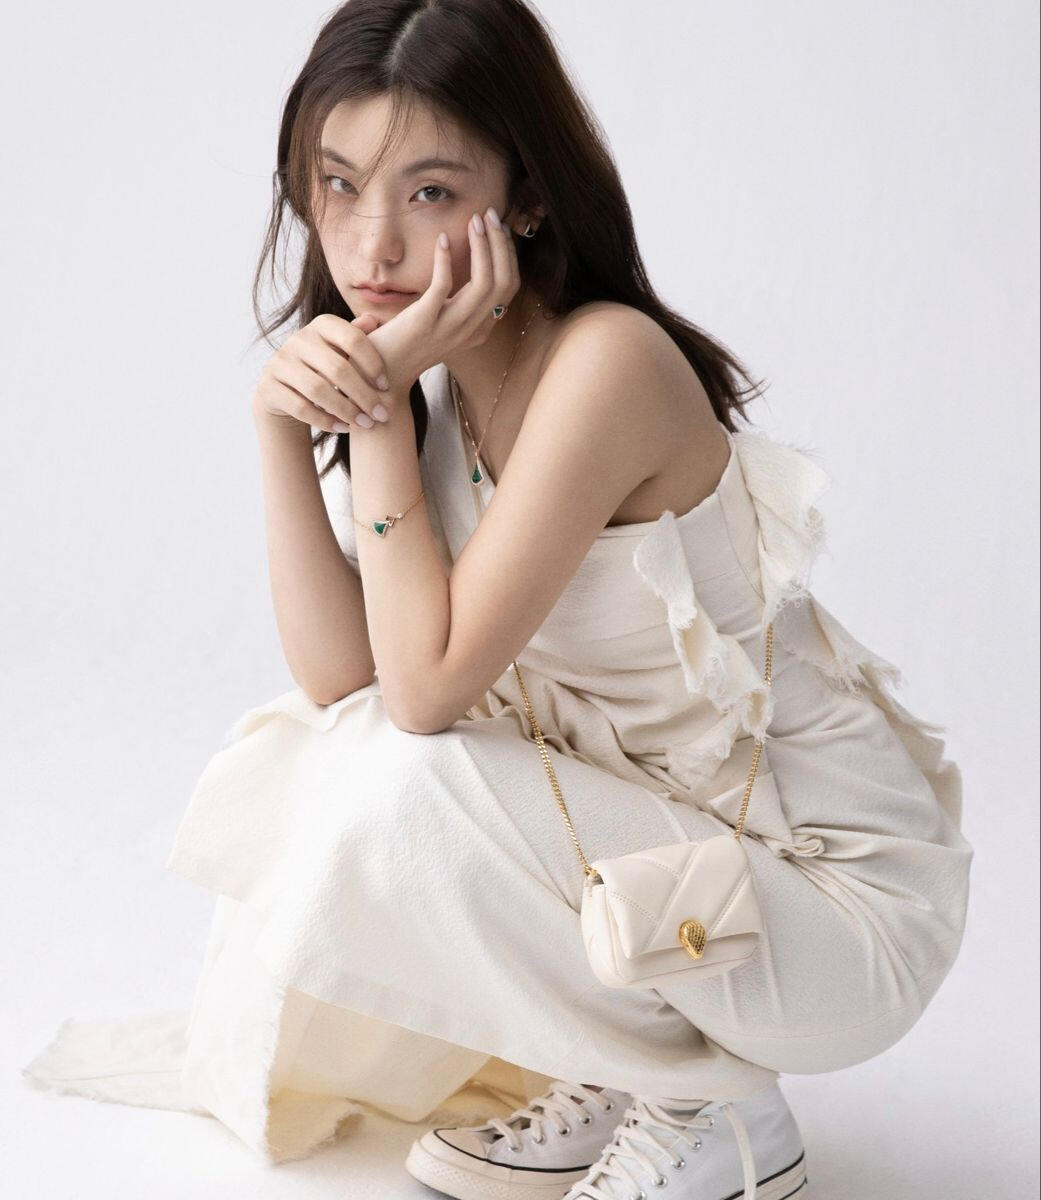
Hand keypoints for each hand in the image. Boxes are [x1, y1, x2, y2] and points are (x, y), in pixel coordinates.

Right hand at [251, 311, 390, 432]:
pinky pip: (301, 407)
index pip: (353, 339)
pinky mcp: (269, 387)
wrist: (284, 389)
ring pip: (318, 390)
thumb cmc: (324, 368)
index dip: (373, 363)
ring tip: (365, 424)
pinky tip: (344, 428)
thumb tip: (374, 320)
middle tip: (381, 415)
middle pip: (338, 368)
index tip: (386, 387)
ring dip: (346, 410)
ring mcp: (280, 362)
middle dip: (364, 395)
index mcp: (321, 325)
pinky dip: (325, 420)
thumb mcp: (341, 350)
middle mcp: (298, 339)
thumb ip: (357, 337)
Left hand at [361, 208, 521, 391]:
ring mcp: (449, 328)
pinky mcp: (424, 322)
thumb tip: (463, 264)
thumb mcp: (442, 325)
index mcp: (479, 330)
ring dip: (483, 246)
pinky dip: (446, 259)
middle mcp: (471, 330)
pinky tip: (441, 240)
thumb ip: (456, 303)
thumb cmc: (407, 345)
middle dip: (502, 244)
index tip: (497, 229)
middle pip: (504, 283)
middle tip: (490, 215)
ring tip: (475, 220)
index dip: (509, 255)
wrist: (380, 376)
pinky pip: (444, 285)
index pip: (509, 289)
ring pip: (484, 284)